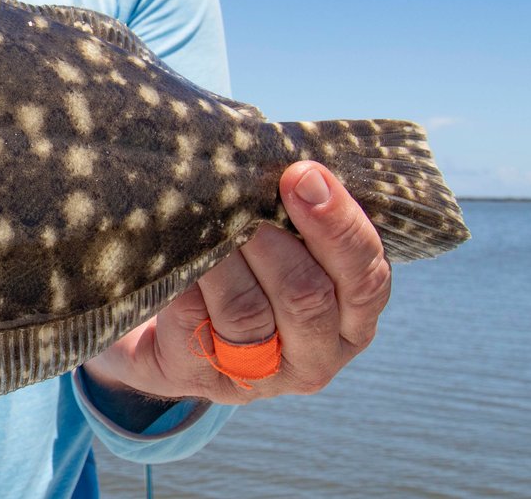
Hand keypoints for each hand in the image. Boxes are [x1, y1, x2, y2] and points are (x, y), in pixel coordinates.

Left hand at [82, 161, 390, 414]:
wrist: (165, 326)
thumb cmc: (241, 264)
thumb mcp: (280, 237)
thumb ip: (293, 205)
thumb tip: (275, 149)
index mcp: (353, 315)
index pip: (365, 275)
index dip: (337, 223)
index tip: (301, 173)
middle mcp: (318, 354)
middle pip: (307, 296)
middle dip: (273, 240)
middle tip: (243, 200)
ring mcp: (262, 377)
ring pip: (247, 314)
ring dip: (223, 260)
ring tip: (205, 221)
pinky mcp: (203, 382)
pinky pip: (193, 326)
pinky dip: (184, 283)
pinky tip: (173, 253)